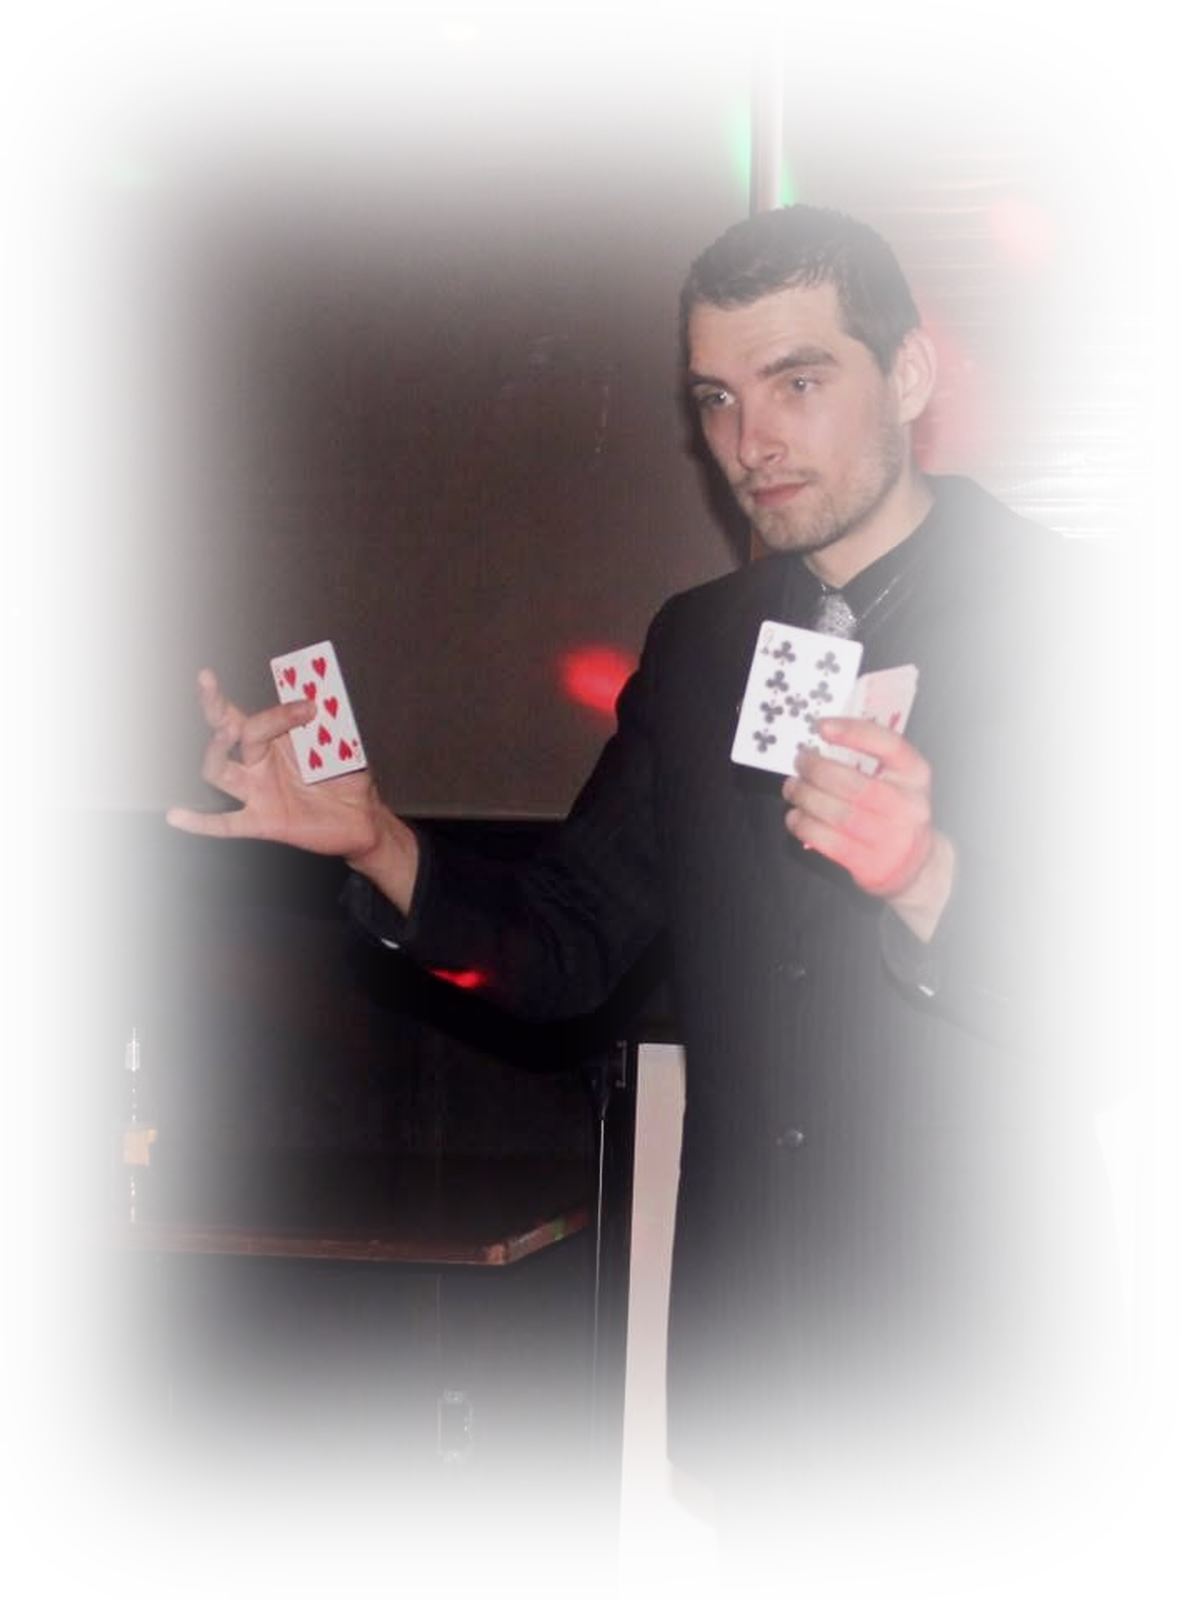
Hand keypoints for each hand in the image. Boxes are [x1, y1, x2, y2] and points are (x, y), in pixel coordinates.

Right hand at [165, 668, 387, 860]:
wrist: (363, 819)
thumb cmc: (348, 777)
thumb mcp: (345, 748)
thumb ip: (333, 728)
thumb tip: (324, 701)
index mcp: (276, 738)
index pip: (258, 715)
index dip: (277, 710)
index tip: (310, 704)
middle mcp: (258, 762)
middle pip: (227, 731)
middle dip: (215, 705)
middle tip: (207, 681)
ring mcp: (257, 792)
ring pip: (219, 771)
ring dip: (216, 750)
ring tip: (225, 732)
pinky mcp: (261, 823)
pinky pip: (223, 825)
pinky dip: (199, 823)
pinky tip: (174, 817)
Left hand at [782, 718, 950, 925]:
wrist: (915, 865)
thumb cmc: (895, 815)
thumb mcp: (897, 782)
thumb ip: (868, 763)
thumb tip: (818, 746)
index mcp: (916, 777)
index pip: (890, 746)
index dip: (854, 733)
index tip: (822, 726)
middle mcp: (910, 807)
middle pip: (855, 785)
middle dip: (817, 771)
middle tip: (800, 762)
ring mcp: (893, 840)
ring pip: (838, 815)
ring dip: (805, 798)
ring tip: (793, 789)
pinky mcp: (873, 865)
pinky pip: (828, 842)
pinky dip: (804, 825)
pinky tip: (796, 817)